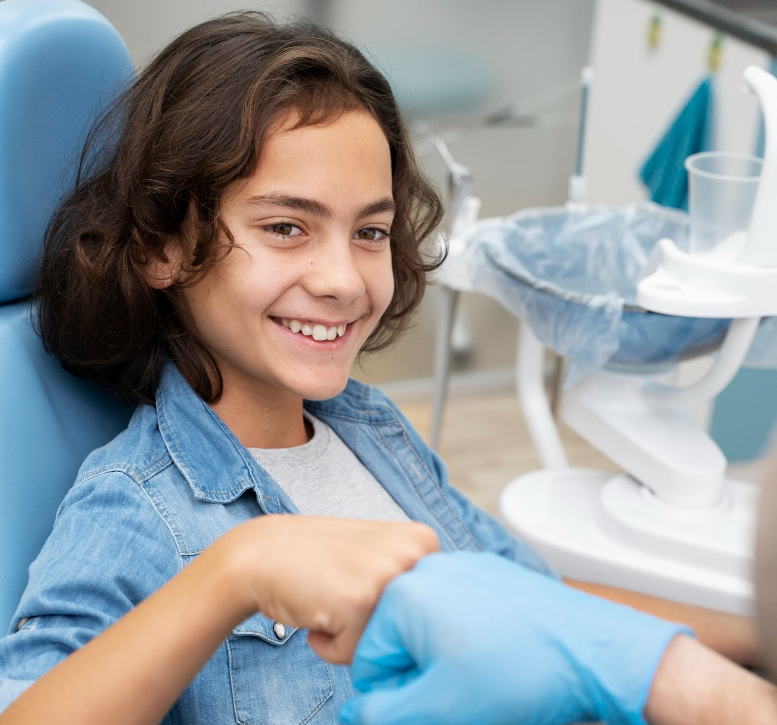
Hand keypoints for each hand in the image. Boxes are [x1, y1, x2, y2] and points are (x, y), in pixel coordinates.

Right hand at [223, 515, 438, 663]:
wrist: (265, 552)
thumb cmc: (322, 559)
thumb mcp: (381, 553)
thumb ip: (414, 580)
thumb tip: (447, 627)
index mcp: (424, 540)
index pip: (432, 610)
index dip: (392, 609)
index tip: (364, 582)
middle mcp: (414, 554)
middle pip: (411, 630)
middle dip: (375, 625)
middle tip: (345, 590)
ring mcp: (388, 576)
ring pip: (386, 644)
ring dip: (354, 636)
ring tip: (332, 599)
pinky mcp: (359, 602)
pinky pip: (354, 654)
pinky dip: (331, 645)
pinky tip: (317, 609)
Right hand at [340, 552, 689, 724]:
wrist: (593, 648)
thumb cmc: (521, 673)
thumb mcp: (439, 707)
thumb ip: (384, 713)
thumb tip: (355, 712)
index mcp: (405, 595)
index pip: (369, 661)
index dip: (394, 696)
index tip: (429, 705)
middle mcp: (428, 569)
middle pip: (399, 639)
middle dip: (420, 675)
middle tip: (459, 694)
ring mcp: (461, 565)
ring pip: (429, 626)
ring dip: (444, 658)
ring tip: (481, 676)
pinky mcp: (489, 572)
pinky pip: (458, 609)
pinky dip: (468, 637)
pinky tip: (497, 655)